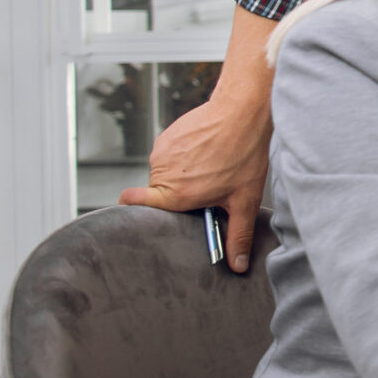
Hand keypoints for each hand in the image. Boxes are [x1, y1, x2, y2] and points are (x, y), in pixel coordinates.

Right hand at [121, 56, 272, 272]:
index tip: (142, 217)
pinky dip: (184, 156)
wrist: (244, 111)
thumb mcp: (245, 200)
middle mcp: (162, 173)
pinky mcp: (167, 136)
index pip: (132, 205)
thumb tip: (237, 266)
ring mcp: (162, 152)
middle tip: (206, 190)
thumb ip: (238, 235)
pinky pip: (170, 154)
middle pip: (158, 192)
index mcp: (176, 194)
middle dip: (177, 194)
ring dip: (183, 174)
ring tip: (211, 167)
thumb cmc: (245, 154)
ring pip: (165, 173)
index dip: (134, 212)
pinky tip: (206, 151)